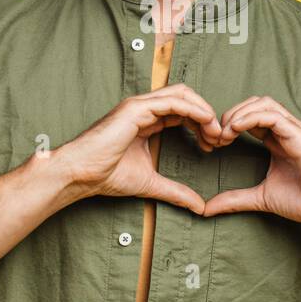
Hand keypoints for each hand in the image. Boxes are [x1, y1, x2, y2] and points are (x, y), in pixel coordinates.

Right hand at [57, 84, 223, 214]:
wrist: (81, 175)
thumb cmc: (106, 175)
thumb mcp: (151, 183)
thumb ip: (176, 192)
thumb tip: (199, 207)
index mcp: (147, 120)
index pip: (182, 112)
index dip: (202, 125)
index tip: (214, 145)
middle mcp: (144, 108)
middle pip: (186, 98)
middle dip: (206, 115)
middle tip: (220, 138)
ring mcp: (139, 105)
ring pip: (182, 94)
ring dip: (203, 110)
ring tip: (215, 132)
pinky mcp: (135, 108)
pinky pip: (172, 101)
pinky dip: (193, 109)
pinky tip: (206, 122)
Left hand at [203, 96, 300, 232]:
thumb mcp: (262, 198)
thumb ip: (236, 199)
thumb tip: (208, 208)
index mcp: (279, 140)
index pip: (251, 117)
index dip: (230, 124)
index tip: (214, 143)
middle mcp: (287, 130)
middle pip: (255, 103)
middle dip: (231, 114)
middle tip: (216, 136)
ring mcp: (295, 131)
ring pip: (263, 104)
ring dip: (239, 114)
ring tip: (224, 133)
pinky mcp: (300, 136)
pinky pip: (272, 115)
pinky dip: (250, 118)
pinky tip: (236, 130)